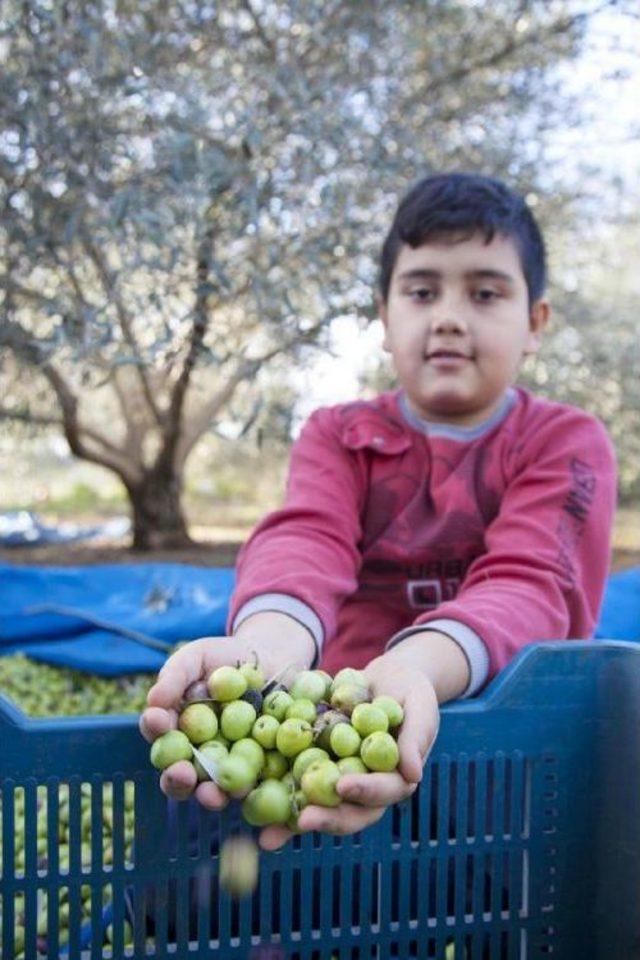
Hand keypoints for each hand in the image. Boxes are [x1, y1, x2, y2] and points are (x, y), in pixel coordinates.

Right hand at [139, 612, 315, 810]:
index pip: (159, 732)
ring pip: (211, 789)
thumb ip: (175, 675)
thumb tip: (153, 701)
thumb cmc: (226, 658)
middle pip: (179, 774)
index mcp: (175, 727)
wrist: (273, 659)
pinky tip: (246, 791)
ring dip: (208, 795)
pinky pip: (250, 788)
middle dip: (177, 778)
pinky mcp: (256, 772)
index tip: (157, 720)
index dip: (155, 728)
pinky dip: (247, 793)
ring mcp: (225, 765)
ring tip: (209, 794)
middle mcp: (195, 753)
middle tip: (181, 772)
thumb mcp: (197, 657)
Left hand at [260, 652, 440, 850]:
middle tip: (303, 818)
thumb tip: (413, 775)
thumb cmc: (410, 694)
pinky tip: (250, 810)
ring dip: (293, 824)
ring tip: (269, 836)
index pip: (382, 792)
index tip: (343, 785)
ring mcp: (340, 780)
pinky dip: (276, 797)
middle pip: (349, 812)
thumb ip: (416, 738)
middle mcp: (366, 788)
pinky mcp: (317, 768)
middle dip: (326, 817)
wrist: (387, 679)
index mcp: (394, 779)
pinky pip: (296, 785)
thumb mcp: (420, 706)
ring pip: (319, 807)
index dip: (364, 791)